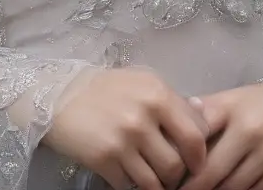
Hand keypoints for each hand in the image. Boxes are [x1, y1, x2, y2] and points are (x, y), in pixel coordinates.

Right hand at [42, 66, 211, 189]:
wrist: (59, 96)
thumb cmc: (105, 88)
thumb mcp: (142, 82)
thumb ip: (172, 99)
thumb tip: (203, 114)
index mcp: (158, 93)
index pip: (198, 134)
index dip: (199, 154)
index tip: (194, 160)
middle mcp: (144, 116)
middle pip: (178, 165)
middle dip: (177, 176)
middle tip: (171, 174)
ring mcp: (123, 140)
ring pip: (157, 182)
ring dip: (156, 185)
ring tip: (150, 176)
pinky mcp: (104, 161)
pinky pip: (130, 187)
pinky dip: (131, 186)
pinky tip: (126, 174)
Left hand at [178, 81, 262, 189]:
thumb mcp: (233, 97)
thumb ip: (205, 110)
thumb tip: (172, 122)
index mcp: (229, 107)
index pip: (195, 136)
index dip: (178, 158)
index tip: (167, 173)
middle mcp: (247, 130)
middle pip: (211, 170)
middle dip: (192, 187)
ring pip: (232, 187)